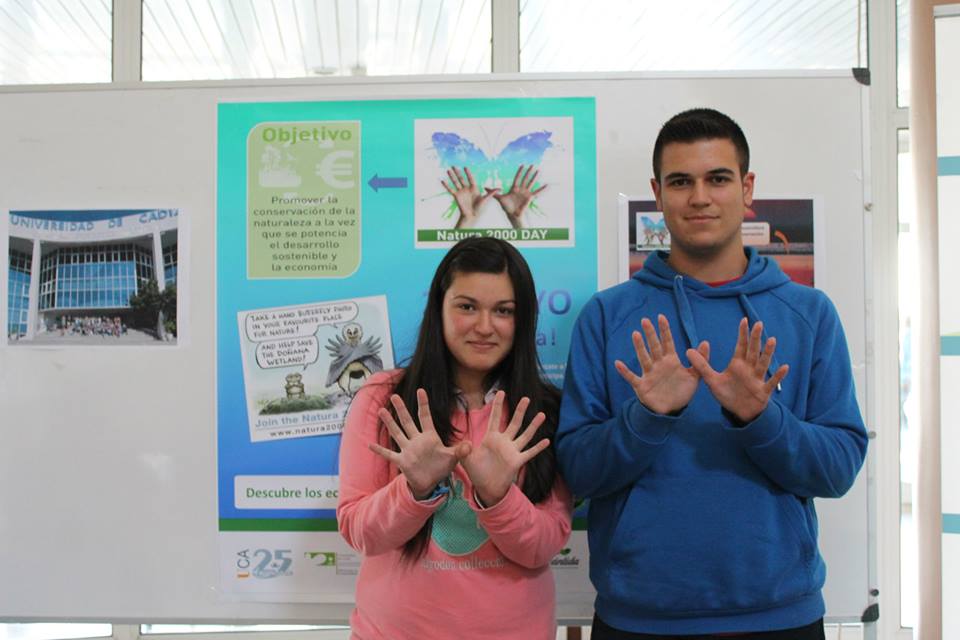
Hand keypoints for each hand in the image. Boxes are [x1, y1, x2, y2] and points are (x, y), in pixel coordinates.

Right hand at [369, 389, 471, 499]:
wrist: (431, 482)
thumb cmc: (441, 466)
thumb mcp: (453, 458)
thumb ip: (460, 450)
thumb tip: (470, 444)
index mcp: (430, 437)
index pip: (425, 417)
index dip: (423, 404)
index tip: (421, 390)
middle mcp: (416, 440)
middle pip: (407, 421)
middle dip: (401, 409)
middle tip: (394, 396)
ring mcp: (407, 450)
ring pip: (397, 433)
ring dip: (389, 423)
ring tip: (381, 411)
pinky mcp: (402, 461)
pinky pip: (389, 454)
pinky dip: (380, 450)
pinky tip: (370, 444)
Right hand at [442, 166, 498, 228]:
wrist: (472, 216)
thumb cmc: (479, 208)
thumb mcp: (485, 200)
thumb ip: (491, 193)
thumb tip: (500, 189)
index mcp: (474, 188)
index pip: (471, 178)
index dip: (468, 173)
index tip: (465, 167)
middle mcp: (467, 189)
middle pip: (461, 178)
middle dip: (457, 172)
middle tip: (454, 166)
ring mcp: (461, 192)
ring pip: (455, 182)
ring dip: (452, 176)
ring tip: (448, 170)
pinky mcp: (456, 196)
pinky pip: (450, 190)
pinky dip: (447, 185)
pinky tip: (443, 180)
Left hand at [460, 392, 549, 506]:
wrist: (486, 488)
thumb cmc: (476, 472)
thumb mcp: (466, 459)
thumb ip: (463, 450)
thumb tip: (464, 442)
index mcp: (491, 438)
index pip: (495, 418)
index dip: (498, 406)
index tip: (501, 392)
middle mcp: (504, 442)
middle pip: (514, 423)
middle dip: (520, 411)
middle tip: (526, 398)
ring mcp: (512, 451)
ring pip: (525, 435)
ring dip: (533, 426)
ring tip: (541, 415)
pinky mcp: (518, 461)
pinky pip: (529, 452)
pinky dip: (538, 447)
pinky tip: (546, 440)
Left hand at [493, 164, 546, 228]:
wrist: (512, 214)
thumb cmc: (506, 207)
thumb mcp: (499, 198)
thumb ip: (493, 192)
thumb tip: (484, 187)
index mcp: (514, 188)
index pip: (517, 177)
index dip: (520, 171)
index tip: (522, 165)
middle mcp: (521, 189)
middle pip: (525, 178)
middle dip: (528, 171)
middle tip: (532, 165)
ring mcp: (526, 193)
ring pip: (531, 183)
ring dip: (535, 177)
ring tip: (539, 170)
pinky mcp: (530, 197)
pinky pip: (537, 192)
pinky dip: (542, 189)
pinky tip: (547, 185)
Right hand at [615, 314, 708, 414]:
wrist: (672, 409)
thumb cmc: (681, 391)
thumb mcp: (694, 376)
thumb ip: (700, 360)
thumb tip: (706, 342)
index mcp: (671, 361)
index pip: (668, 342)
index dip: (665, 330)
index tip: (661, 317)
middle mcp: (659, 365)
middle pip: (654, 347)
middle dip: (650, 334)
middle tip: (645, 320)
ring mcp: (649, 374)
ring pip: (644, 358)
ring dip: (639, 347)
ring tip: (635, 334)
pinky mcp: (642, 385)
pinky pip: (632, 377)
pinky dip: (625, 371)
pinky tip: (618, 363)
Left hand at [686, 318, 789, 422]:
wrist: (739, 412)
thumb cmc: (728, 394)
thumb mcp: (712, 380)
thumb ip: (702, 366)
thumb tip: (688, 350)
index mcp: (737, 364)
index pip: (740, 346)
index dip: (742, 334)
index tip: (744, 320)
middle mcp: (749, 369)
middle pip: (752, 351)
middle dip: (755, 338)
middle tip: (759, 323)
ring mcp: (757, 379)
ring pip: (763, 363)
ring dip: (767, 352)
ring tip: (772, 340)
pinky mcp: (763, 391)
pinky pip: (771, 382)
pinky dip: (778, 376)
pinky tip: (785, 367)